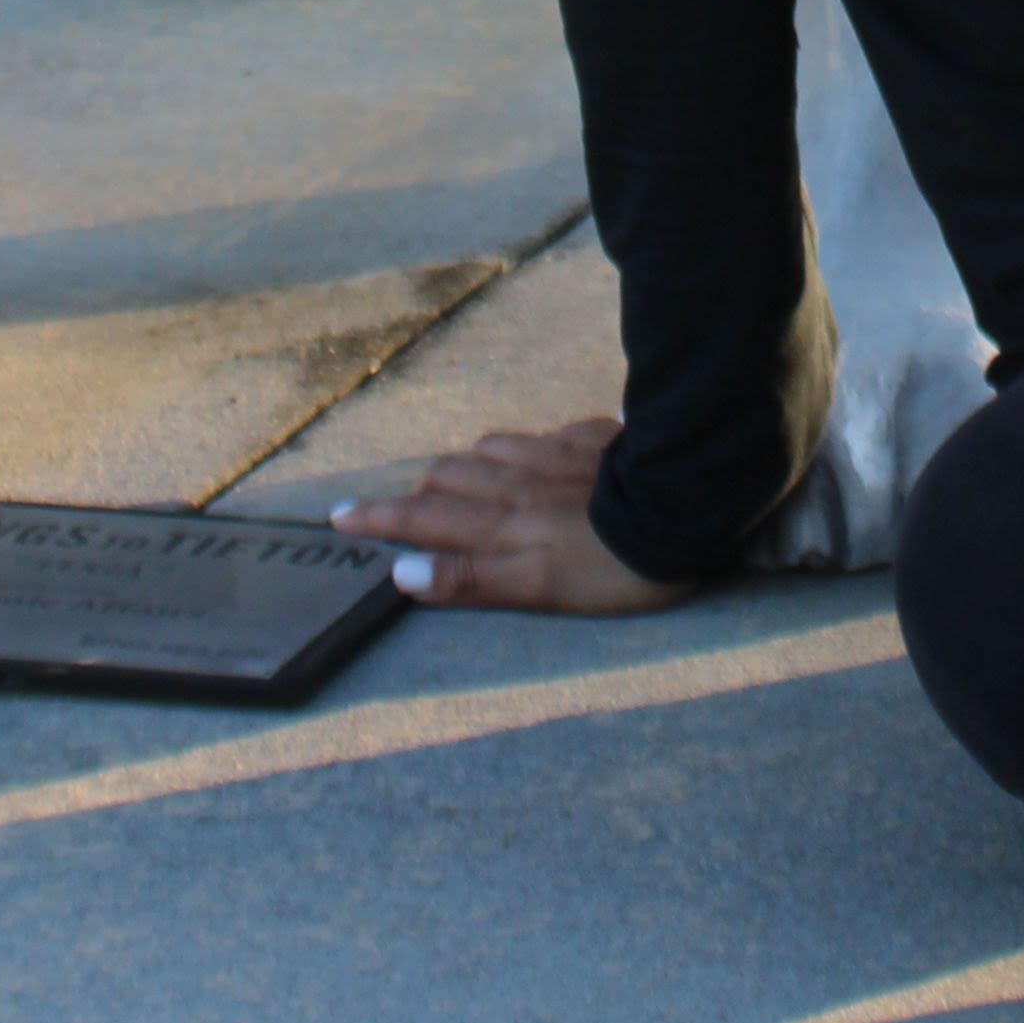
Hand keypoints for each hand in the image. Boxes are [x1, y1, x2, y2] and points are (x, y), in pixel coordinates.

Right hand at [331, 417, 687, 614]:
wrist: (684, 509)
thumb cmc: (612, 567)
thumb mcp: (538, 588)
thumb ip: (470, 580)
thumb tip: (401, 571)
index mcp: (502, 521)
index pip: (427, 519)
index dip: (382, 520)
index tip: (340, 516)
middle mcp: (520, 481)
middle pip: (453, 477)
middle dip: (420, 490)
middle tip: (397, 504)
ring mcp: (559, 455)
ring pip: (494, 450)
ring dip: (466, 462)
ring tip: (454, 472)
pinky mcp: (597, 441)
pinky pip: (550, 434)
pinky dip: (527, 443)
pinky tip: (538, 445)